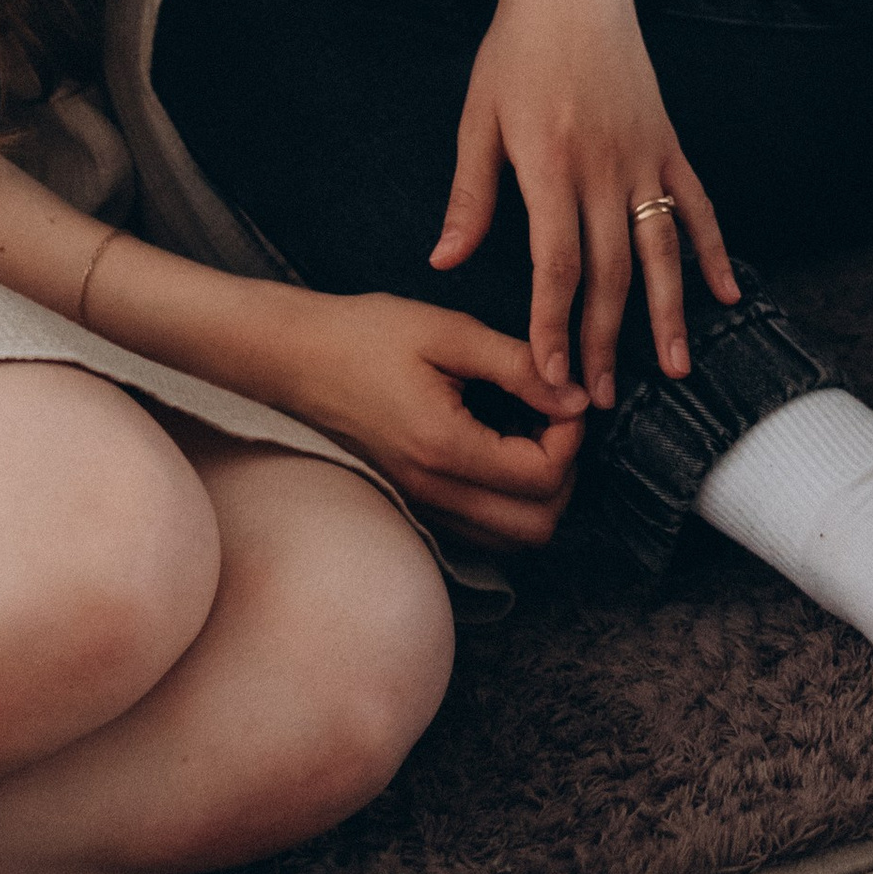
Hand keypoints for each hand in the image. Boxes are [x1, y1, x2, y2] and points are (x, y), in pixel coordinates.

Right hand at [276, 285, 590, 551]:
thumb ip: (519, 366)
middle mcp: (433, 493)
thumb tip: (577, 396)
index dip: (572, 435)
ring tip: (528, 430)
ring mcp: (421, 507)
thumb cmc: (365, 335)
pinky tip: (498, 446)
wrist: (295, 357)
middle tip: (553, 418)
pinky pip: (481, 531)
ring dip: (538, 492)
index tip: (561, 392)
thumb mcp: (449, 333)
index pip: (544, 476)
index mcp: (444, 447)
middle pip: (537, 526)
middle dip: (564, 473)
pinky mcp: (414, 505)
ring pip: (512, 539)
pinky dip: (507, 501)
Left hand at [432, 0, 741, 407]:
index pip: (555, 265)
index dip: (555, 326)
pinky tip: (725, 295)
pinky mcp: (668, 142)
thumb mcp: (479, 116)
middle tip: (597, 401)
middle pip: (610, 272)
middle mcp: (604, 166)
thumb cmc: (514, 49)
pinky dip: (713, 251)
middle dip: (605, 342)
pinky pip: (698, 205)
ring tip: (675, 370)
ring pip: (661, 249)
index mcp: (549, 163)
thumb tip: (445, 262)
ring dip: (668, 314)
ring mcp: (644, 155)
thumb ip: (471, 194)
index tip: (550, 376)